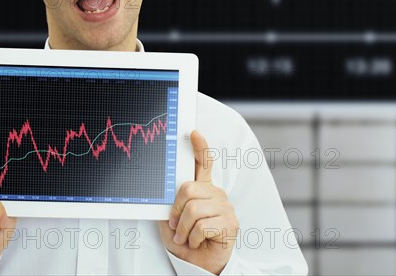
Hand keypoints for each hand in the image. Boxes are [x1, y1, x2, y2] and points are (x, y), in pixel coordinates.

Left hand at [159, 131, 238, 274]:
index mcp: (203, 189)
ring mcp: (225, 207)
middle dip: (176, 210)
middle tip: (176, 225)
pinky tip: (197, 241)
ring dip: (184, 229)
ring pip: (193, 209)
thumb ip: (173, 202)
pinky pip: (201, 225)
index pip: (203, 163)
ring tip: (187, 236)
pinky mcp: (230, 223)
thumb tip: (164, 191)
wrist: (199, 264)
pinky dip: (193, 237)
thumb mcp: (173, 218)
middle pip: (188, 189)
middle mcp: (216, 194)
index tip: (193, 133)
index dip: (199, 147)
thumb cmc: (186, 240)